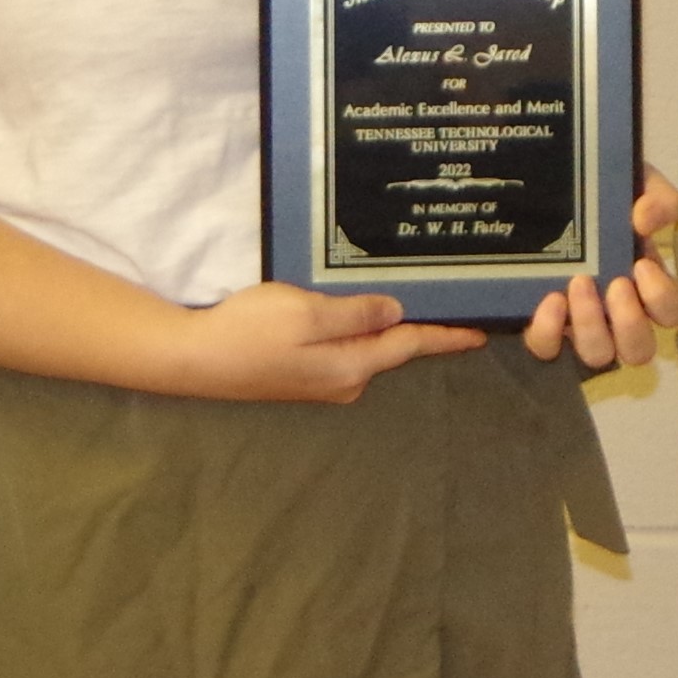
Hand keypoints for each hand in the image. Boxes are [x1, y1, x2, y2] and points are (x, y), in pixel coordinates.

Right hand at [151, 279, 485, 402]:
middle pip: (395, 348)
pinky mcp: (305, 373)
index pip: (411, 346)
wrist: (194, 359)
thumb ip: (356, 314)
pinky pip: (348, 347)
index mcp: (352, 366)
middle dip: (424, 326)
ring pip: (371, 347)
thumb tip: (398, 312)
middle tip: (454, 297)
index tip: (484, 330)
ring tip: (418, 296)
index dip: (448, 335)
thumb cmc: (249, 332)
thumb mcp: (307, 314)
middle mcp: (346, 380)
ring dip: (392, 325)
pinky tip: (365, 310)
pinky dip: (363, 328)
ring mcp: (325, 380)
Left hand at [523, 169, 677, 367]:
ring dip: (591, 326)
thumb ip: (657, 198)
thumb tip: (645, 220)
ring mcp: (580, 325)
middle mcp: (619, 315)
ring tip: (578, 284)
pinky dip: (549, 331)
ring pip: (598, 355)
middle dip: (630, 322)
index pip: (673, 313)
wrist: (552, 185)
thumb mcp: (639, 183)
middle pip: (640, 351)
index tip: (642, 265)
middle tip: (615, 284)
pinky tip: (549, 299)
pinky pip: (547, 348)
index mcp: (649, 285)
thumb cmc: (605, 192)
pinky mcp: (544, 326)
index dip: (663, 299)